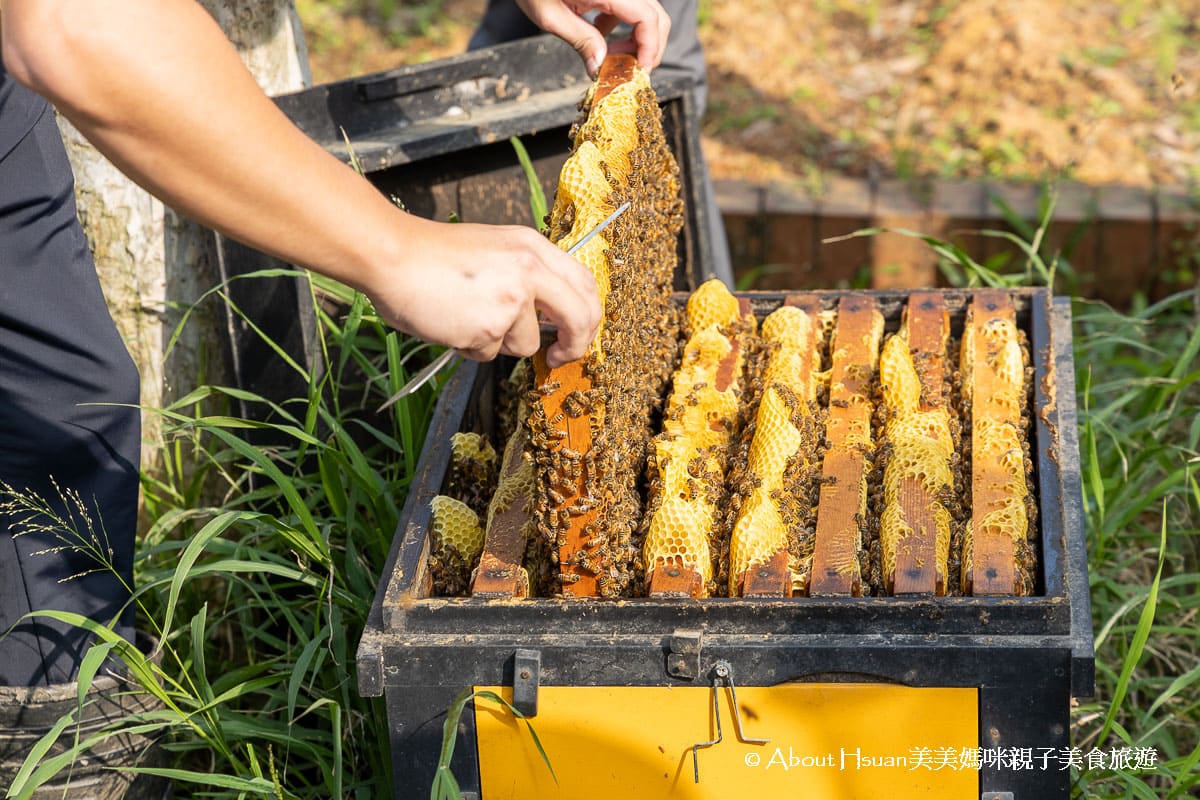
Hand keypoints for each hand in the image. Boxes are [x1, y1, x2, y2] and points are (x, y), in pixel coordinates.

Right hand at [364, 216, 601, 367]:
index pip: (585, 284)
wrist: (392, 256)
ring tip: (466, 317)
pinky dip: (470, 346)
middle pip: (580, 317)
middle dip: (576, 346)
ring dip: (498, 343)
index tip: (577, 334)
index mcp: (532, 247)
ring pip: (526, 344)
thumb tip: (548, 316)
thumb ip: (525, 275)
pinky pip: (489, 353)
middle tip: (559, 359)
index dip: (588, 316)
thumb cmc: (433, 256)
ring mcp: (512, 299)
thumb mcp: (493, 249)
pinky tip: (451, 322)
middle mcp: (530, 270)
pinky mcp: (489, 326)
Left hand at [514, 0, 670, 75]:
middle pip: (656, 15)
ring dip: (636, 36)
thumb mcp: (550, 16)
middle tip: (630, 69)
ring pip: (646, 11)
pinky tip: (600, 33)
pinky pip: (630, 5)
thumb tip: (601, 67)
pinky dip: (622, 23)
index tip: (639, 72)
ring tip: (612, 55)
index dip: (650, 49)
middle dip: (649, 46)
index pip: (647, 19)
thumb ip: (581, 41)